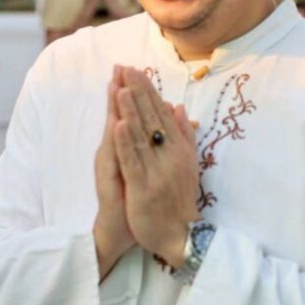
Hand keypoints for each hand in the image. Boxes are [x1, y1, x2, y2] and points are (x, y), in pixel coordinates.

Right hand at [92, 67, 136, 276]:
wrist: (118, 232)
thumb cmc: (134, 200)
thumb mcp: (146, 169)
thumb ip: (152, 142)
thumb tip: (168, 115)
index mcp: (127, 149)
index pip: (129, 115)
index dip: (132, 92)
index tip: (134, 67)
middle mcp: (114, 154)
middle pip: (118, 117)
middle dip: (121, 91)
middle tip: (120, 65)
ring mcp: (110, 167)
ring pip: (113, 133)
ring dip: (115, 109)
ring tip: (116, 85)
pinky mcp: (110, 182)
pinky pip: (115, 159)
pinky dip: (117, 141)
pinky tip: (117, 124)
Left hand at [113, 67, 198, 266]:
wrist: (180, 236)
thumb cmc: (179, 199)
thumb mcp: (187, 164)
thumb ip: (184, 135)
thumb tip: (179, 107)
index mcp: (178, 148)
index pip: (161, 113)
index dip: (149, 91)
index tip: (137, 70)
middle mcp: (170, 155)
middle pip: (151, 119)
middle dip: (138, 92)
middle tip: (126, 67)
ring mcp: (157, 171)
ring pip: (141, 136)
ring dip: (131, 111)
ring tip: (122, 88)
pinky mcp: (144, 187)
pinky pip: (132, 161)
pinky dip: (125, 142)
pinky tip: (118, 125)